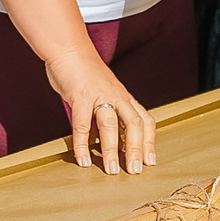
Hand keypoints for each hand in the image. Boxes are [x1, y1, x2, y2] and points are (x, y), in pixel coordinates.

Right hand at [45, 49, 153, 173]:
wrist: (69, 48)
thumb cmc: (86, 74)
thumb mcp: (104, 93)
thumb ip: (109, 114)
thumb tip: (112, 142)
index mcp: (124, 97)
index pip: (145, 120)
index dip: (149, 142)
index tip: (150, 162)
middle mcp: (116, 96)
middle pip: (134, 124)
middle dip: (136, 150)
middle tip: (135, 172)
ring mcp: (98, 95)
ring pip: (110, 124)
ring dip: (112, 150)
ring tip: (112, 171)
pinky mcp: (80, 96)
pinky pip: (81, 124)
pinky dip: (82, 144)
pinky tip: (82, 160)